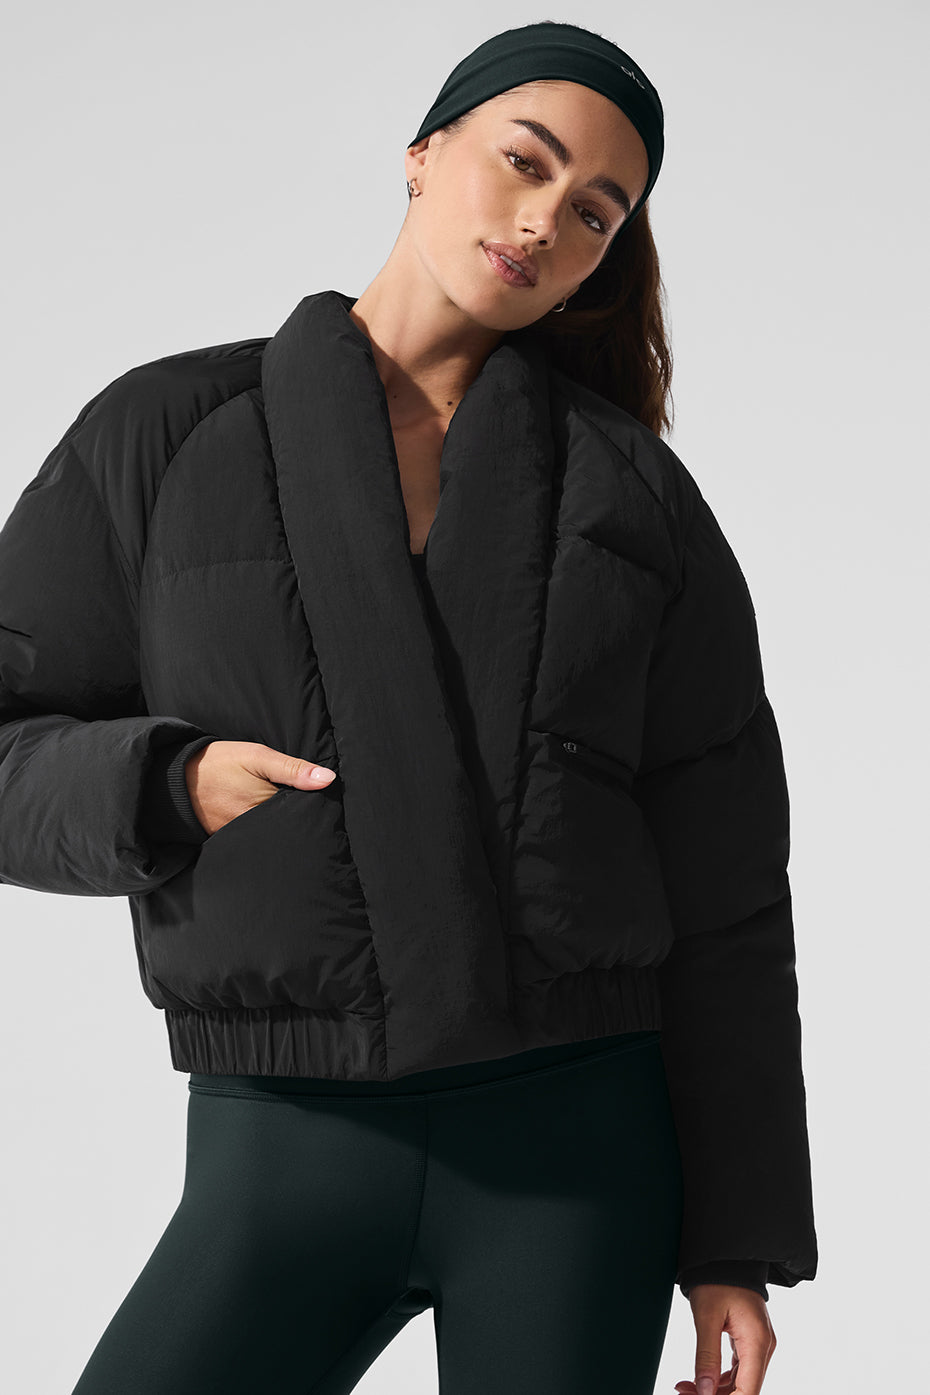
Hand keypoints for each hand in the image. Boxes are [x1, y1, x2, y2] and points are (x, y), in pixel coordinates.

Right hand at [184, 740, 335, 836]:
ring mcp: (238, 837)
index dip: (312, 810)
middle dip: (298, 824)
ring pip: (270, 836)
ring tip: (290, 823)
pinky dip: (261, 835)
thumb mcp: (258, 756)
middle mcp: (251, 827)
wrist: (175, 778)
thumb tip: (328, 779)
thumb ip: (293, 769)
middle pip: (286, 829)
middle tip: (307, 816)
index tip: (323, 808)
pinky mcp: (226, 841)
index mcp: (264, 806)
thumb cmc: (220, 763)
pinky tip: (268, 829)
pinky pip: (251, 841)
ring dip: (280, 830)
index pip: (300, 815)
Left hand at [674, 1285, 775, 1394]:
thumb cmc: (716, 1279)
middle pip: (745, 1390)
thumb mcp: (706, 1316)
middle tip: (683, 1392)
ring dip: (715, 1391)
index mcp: (757, 1342)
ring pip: (741, 1382)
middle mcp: (764, 1347)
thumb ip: (706, 1356)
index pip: (748, 1392)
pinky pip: (739, 1370)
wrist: (726, 1256)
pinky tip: (700, 1380)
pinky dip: (720, 1379)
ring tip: (685, 1388)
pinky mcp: (751, 1341)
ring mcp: (759, 1344)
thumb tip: (704, 1391)